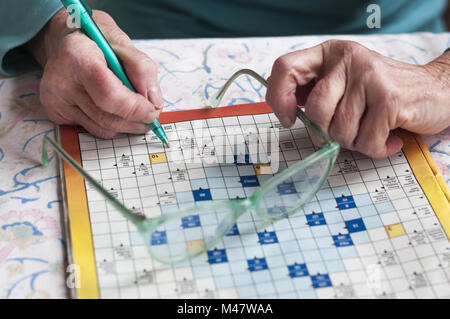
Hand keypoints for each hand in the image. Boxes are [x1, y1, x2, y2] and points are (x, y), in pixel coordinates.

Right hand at [27, 9, 162, 138]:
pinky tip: (113, 111)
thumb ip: (143, 71)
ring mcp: (55, 99)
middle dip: (135, 122)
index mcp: (78, 57)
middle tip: (151, 118)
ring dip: (125, 127)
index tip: (152, 111)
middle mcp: (61, 81)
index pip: (109, 95)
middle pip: (106, 117)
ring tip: (137, 116)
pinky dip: (109, 125)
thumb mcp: (125, 45)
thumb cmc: (98, 43)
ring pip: (101, 129)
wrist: (67, 43)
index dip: (134, 108)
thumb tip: (154, 104)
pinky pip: (91, 129)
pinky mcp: (56, 113)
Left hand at [266, 40, 449, 157]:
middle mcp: (348, 59)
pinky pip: (366, 141)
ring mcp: (369, 77)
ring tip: (371, 130)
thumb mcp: (345, 84)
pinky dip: (376, 149)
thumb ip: (317, 93)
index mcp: (330, 54)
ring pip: (339, 130)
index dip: (278, 98)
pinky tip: (388, 138)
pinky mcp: (389, 98)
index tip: (290, 118)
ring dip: (355, 142)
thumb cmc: (382, 93)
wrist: (437, 90)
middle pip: (315, 110)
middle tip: (348, 130)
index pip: (285, 68)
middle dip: (328, 132)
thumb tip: (289, 113)